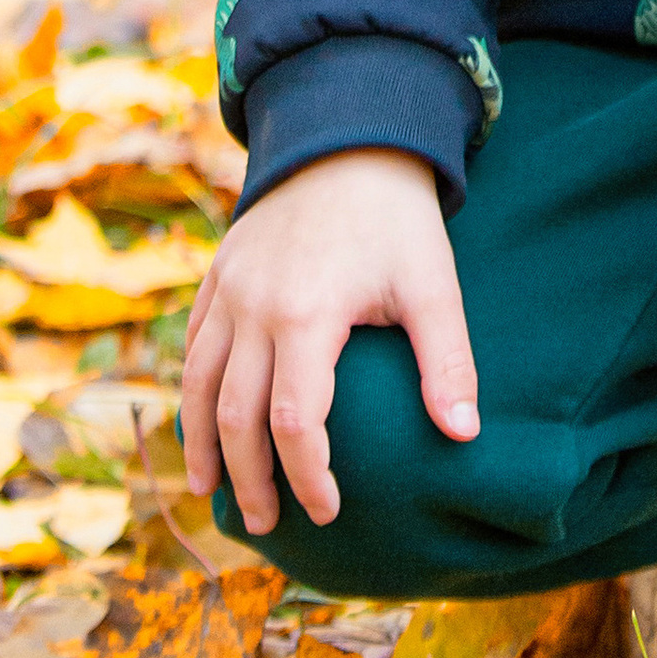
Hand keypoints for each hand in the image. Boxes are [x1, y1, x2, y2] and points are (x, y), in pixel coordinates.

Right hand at [180, 145, 476, 534]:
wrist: (348, 133)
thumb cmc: (396, 217)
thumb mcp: (432, 283)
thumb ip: (446, 360)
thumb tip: (464, 435)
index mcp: (305, 315)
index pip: (293, 423)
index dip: (307, 477)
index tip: (329, 510)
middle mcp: (253, 307)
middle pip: (235, 418)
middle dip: (250, 480)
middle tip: (268, 524)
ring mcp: (229, 289)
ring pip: (198, 386)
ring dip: (203, 447)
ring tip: (215, 495)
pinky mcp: (218, 273)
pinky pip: (193, 344)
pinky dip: (191, 393)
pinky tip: (201, 424)